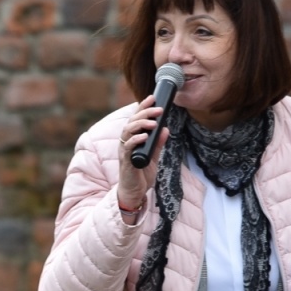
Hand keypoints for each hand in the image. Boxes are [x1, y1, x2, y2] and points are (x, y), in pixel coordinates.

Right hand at [116, 95, 170, 218]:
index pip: (136, 118)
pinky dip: (136, 140)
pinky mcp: (125, 161)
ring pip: (128, 132)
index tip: (153, 98)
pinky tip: (144, 136)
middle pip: (131, 122)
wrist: (135, 193)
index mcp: (132, 139)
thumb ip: (158, 143)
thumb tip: (165, 129)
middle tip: (158, 109)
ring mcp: (125, 151)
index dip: (143, 107)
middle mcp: (126, 142)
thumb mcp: (154, 156)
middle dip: (144, 113)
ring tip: (153, 122)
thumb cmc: (141, 175)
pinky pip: (128, 147)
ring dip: (140, 125)